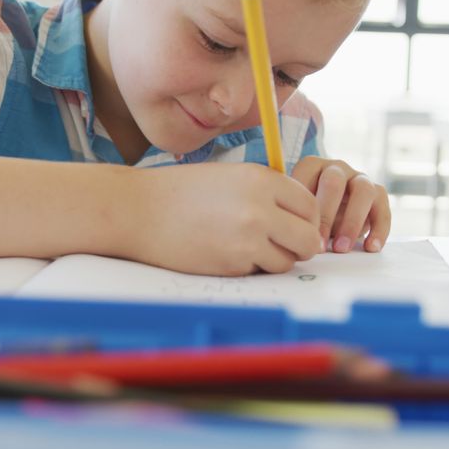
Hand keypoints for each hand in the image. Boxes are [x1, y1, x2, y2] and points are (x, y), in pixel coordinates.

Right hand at [131, 163, 321, 275]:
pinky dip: (250, 268)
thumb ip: (267, 192)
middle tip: (285, 245)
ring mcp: (247, 239)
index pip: (309, 205)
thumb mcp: (231, 176)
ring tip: (248, 248)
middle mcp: (260, 208)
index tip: (295, 225)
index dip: (307, 219)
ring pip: (287, 261)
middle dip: (300, 245)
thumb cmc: (181, 192)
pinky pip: (259, 272)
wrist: (139, 210)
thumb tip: (301, 218)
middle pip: (308, 239)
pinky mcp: (232, 265)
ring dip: (275, 260)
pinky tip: (225, 253)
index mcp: (261, 179)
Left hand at [291, 156, 390, 253]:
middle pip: (334, 182)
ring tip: (342, 248)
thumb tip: (290, 237)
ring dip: (352, 222)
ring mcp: (360, 178)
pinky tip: (370, 248)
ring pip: (363, 191)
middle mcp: (337, 168)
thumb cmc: (309, 213)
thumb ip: (295, 214)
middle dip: (326, 215)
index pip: (306, 174)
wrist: (330, 218)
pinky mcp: (378, 194)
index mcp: (312, 166)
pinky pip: (383, 209)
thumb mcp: (298, 211)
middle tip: (319, 244)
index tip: (299, 229)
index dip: (302, 202)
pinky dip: (379, 230)